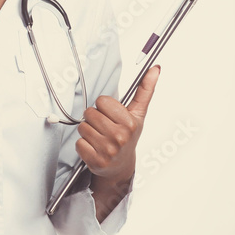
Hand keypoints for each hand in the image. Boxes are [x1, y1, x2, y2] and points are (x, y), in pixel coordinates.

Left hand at [76, 64, 160, 183]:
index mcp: (130, 122)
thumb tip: (155, 69)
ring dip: (87, 132)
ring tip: (99, 138)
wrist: (121, 165)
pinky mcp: (96, 161)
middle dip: (94, 119)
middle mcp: (120, 137)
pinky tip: (94, 149)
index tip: (111, 115)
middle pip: (89, 113)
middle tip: (104, 128)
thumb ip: (145, 90)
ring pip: (82, 127)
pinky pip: (78, 143)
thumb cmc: (128, 136)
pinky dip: (83, 145)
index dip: (103, 107)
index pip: (101, 101)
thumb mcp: (138, 113)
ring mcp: (108, 150)